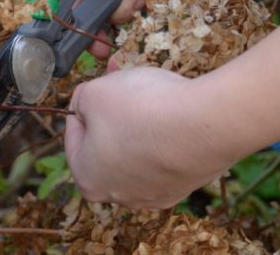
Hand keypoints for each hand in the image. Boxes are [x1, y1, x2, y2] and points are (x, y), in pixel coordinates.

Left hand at [64, 66, 230, 208]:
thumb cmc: (141, 109)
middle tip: (126, 85)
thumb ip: (81, 99)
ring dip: (142, 124)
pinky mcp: (185, 186)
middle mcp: (119, 195)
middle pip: (108, 145)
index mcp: (87, 177)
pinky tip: (177, 115)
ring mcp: (155, 194)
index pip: (74, 134)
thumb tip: (85, 104)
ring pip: (139, 150)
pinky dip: (169, 134)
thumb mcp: (95, 92)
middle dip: (114, 113)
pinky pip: (168, 155)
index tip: (99, 85)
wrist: (204, 125)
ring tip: (155, 96)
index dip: (85, 103)